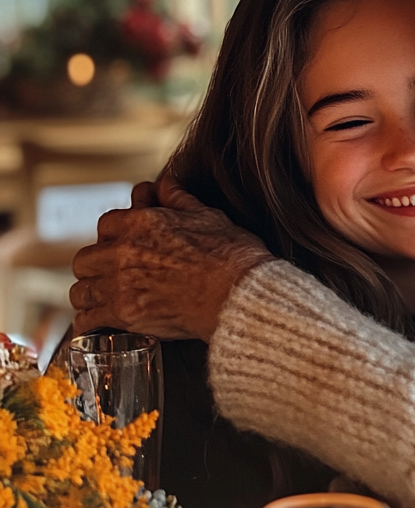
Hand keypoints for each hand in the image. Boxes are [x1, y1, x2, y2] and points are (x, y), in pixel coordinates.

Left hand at [71, 176, 272, 342]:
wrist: (239, 294)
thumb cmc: (231, 255)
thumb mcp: (208, 216)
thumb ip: (179, 198)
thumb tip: (166, 183)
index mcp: (142, 222)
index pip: (107, 224)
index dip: (115, 235)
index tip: (123, 245)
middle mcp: (124, 251)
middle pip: (86, 258)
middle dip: (97, 266)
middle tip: (112, 274)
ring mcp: (121, 283)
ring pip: (81, 290)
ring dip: (92, 294)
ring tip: (104, 300)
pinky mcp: (125, 314)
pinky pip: (87, 320)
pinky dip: (91, 323)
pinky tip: (101, 323)